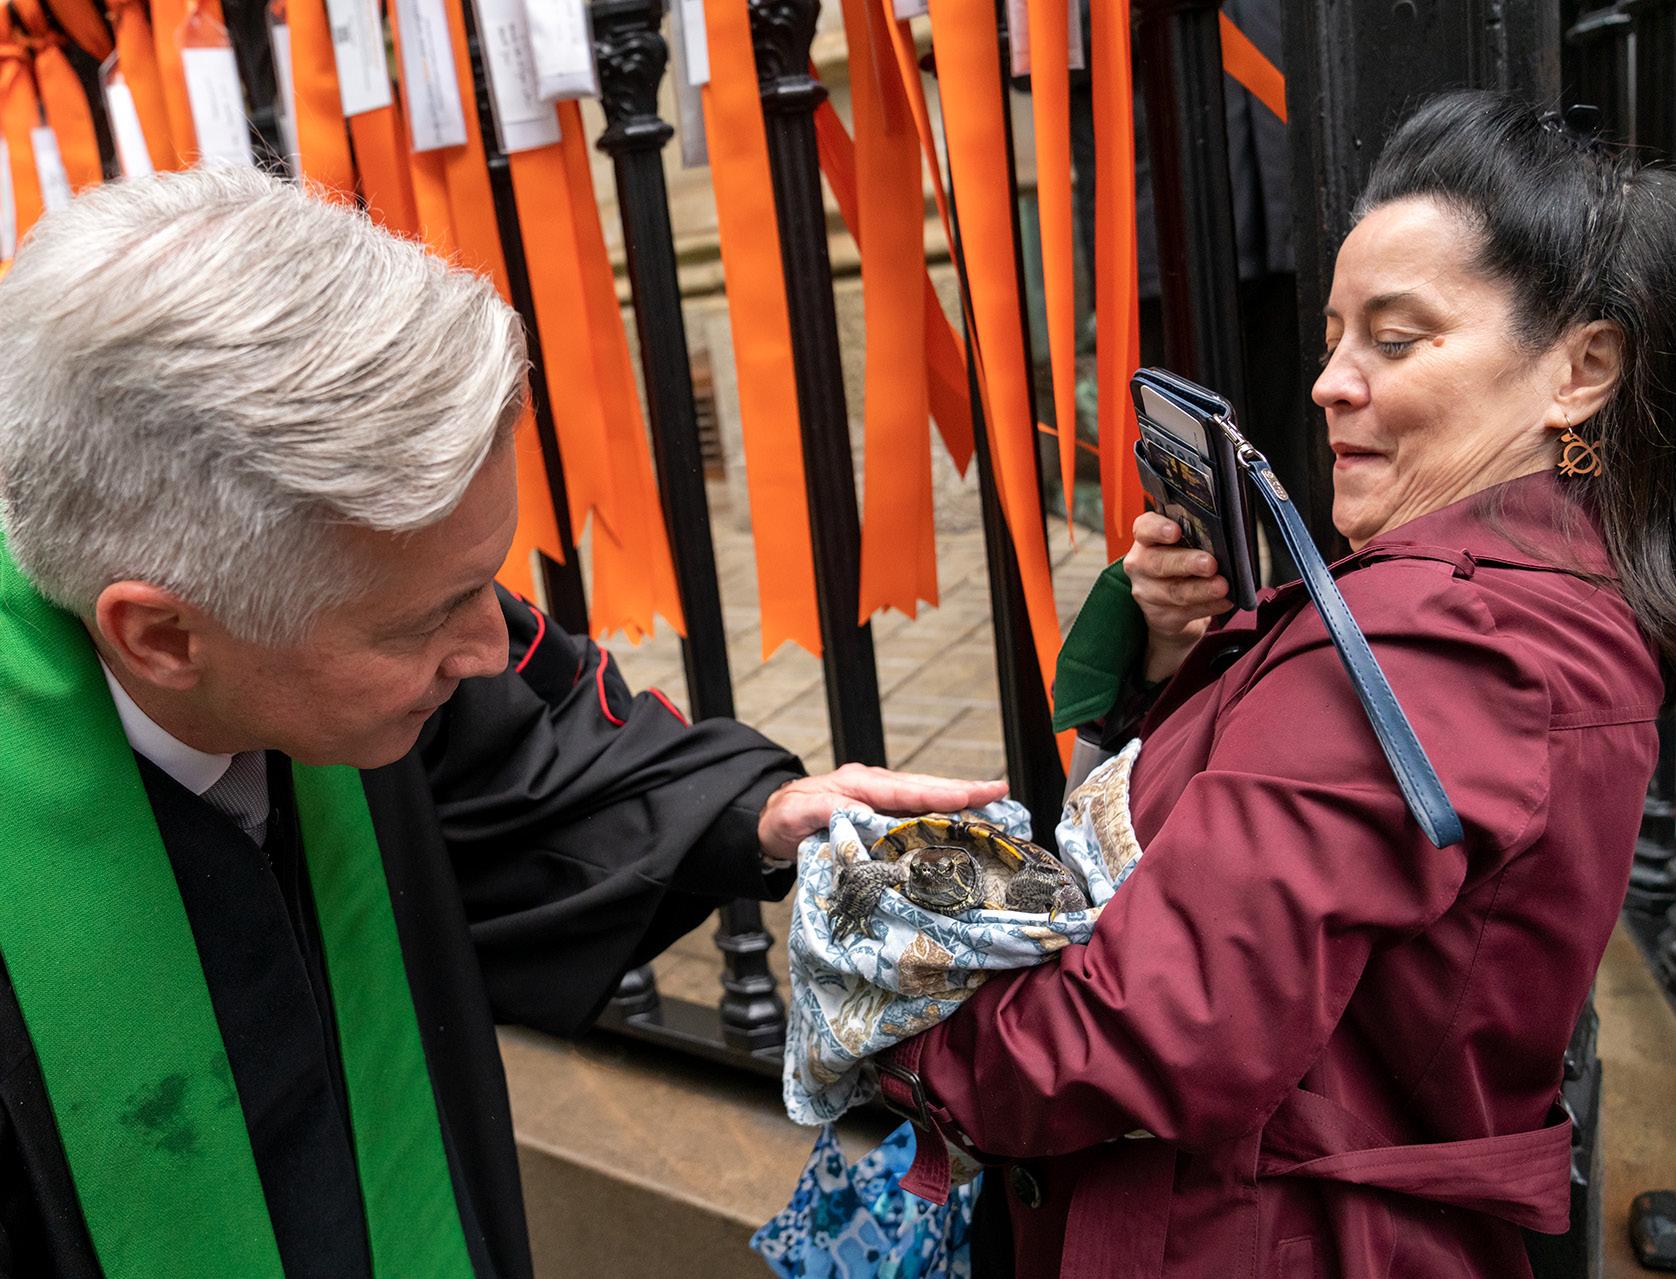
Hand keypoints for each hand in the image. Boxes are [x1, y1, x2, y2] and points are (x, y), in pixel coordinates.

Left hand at [757, 764, 1008, 863]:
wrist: (770, 824)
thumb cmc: (785, 818)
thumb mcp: (799, 813)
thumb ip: (827, 809)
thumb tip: (859, 812)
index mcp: (860, 785)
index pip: (907, 789)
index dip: (941, 793)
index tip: (972, 794)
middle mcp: (875, 788)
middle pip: (926, 789)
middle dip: (964, 791)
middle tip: (1001, 793)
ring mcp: (880, 801)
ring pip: (925, 800)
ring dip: (959, 803)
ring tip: (995, 805)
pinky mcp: (880, 815)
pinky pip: (916, 813)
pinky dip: (941, 816)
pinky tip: (962, 824)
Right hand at [1122, 511, 1232, 682]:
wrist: (1170, 601)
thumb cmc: (1183, 560)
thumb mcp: (1186, 543)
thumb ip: (1198, 536)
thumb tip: (1226, 536)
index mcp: (1146, 538)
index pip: (1145, 528)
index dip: (1158, 529)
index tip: (1176, 531)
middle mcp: (1141, 563)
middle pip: (1159, 562)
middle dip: (1186, 563)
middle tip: (1210, 563)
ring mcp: (1148, 592)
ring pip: (1173, 591)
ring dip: (1201, 589)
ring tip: (1222, 586)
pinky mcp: (1160, 616)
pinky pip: (1185, 612)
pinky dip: (1208, 606)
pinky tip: (1225, 601)